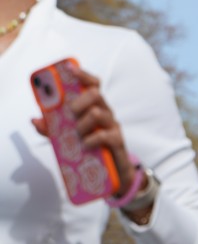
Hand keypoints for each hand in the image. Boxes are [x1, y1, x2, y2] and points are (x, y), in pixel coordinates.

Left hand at [32, 67, 134, 195]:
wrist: (112, 174)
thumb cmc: (90, 149)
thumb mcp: (68, 138)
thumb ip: (52, 129)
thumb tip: (34, 120)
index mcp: (94, 107)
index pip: (93, 84)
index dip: (83, 75)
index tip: (70, 69)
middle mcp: (105, 112)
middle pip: (96, 94)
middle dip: (79, 101)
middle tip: (71, 113)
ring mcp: (113, 126)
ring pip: (97, 113)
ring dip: (82, 124)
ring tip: (78, 136)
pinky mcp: (117, 141)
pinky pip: (104, 135)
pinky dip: (91, 140)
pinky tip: (85, 145)